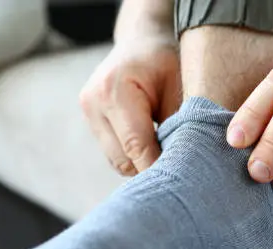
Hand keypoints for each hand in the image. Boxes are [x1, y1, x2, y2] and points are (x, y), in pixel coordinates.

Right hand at [80, 36, 180, 175]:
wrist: (139, 41)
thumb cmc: (164, 61)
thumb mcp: (178, 86)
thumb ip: (179, 124)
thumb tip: (184, 164)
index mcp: (114, 91)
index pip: (136, 145)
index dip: (158, 168)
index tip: (180, 184)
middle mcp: (94, 104)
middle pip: (123, 159)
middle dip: (150, 170)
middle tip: (180, 177)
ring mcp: (88, 113)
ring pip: (117, 161)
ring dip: (142, 165)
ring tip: (169, 162)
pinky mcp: (90, 121)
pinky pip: (114, 154)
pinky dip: (134, 157)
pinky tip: (154, 152)